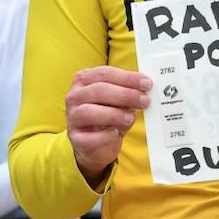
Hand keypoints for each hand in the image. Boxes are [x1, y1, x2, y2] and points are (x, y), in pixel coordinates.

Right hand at [65, 66, 150, 185]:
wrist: (97, 144)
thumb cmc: (109, 116)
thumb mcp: (120, 101)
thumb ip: (129, 93)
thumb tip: (144, 90)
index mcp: (84, 79)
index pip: (104, 73)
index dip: (127, 78)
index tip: (146, 83)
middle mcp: (74, 96)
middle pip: (98, 90)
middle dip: (125, 95)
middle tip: (144, 101)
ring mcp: (72, 117)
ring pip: (89, 112)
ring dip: (114, 114)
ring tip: (130, 118)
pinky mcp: (75, 138)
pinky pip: (89, 137)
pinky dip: (105, 135)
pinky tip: (115, 133)